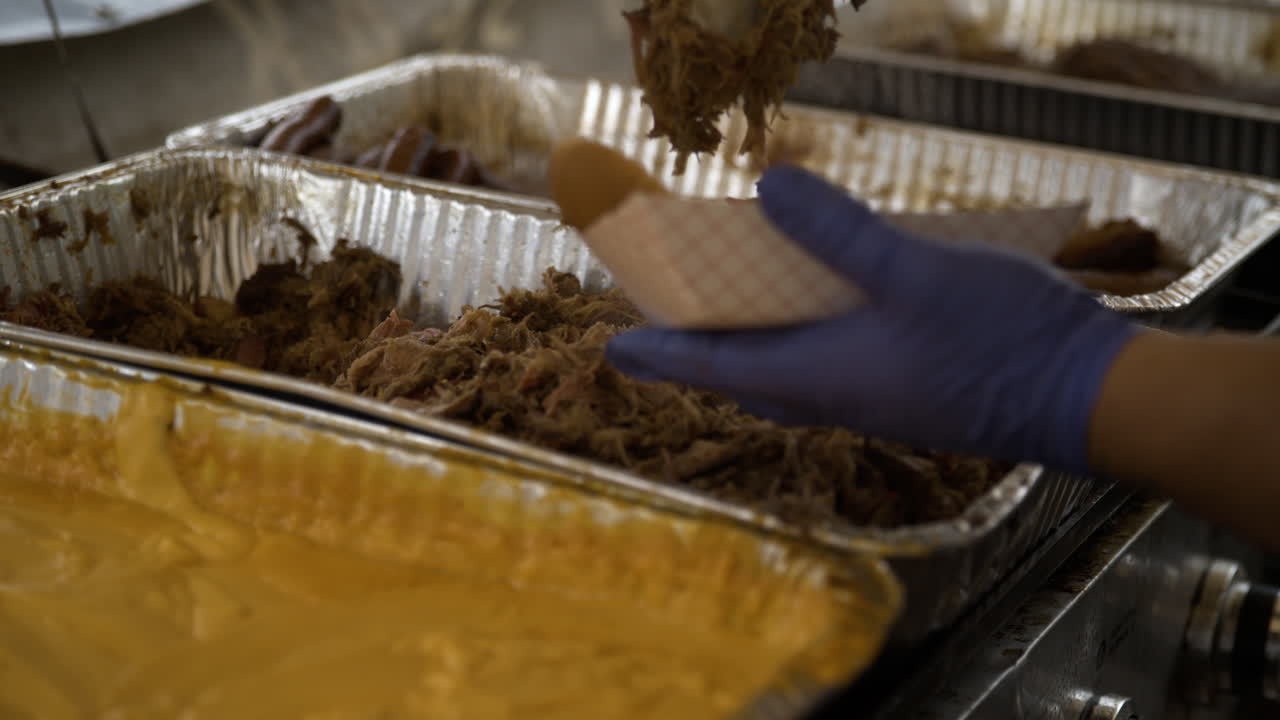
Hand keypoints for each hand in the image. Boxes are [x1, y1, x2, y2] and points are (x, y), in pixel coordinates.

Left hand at [606, 166, 1138, 471]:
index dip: (662, 355)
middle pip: (746, 377)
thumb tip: (770, 187)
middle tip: (666, 326)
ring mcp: (876, 399)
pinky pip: (831, 371)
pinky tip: (822, 308)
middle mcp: (840, 397)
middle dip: (699, 354)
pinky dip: (803, 342)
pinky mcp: (909, 391)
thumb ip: (841, 233)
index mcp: (823, 376)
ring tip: (731, 314)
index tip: (614, 351)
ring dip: (751, 349)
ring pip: (789, 378)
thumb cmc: (1000, 339)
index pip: (716, 368)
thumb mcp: (915, 271)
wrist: (1089, 397)